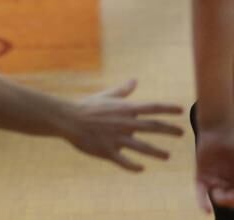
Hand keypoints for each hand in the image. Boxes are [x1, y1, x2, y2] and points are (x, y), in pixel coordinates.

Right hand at [63, 79, 182, 170]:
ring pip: (143, 147)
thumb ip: (123, 91)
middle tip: (181, 133)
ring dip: (157, 152)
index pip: (152, 107)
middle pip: (153, 127)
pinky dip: (134, 166)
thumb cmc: (86, 106)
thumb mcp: (106, 97)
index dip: (168, 108)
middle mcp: (124, 123)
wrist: (67, 119)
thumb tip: (135, 80)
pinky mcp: (108, 151)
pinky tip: (141, 168)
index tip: (181, 110)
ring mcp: (117, 138)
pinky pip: (124, 162)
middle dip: (169, 129)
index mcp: (124, 109)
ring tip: (167, 156)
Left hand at [196, 126, 233, 212]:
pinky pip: (201, 192)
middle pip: (231, 199)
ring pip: (219, 197)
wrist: (219, 129)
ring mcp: (217, 182)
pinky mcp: (202, 177)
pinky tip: (205, 209)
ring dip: (221, 199)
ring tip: (219, 193)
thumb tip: (233, 186)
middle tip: (228, 196)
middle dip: (230, 200)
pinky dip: (203, 201)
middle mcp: (230, 185)